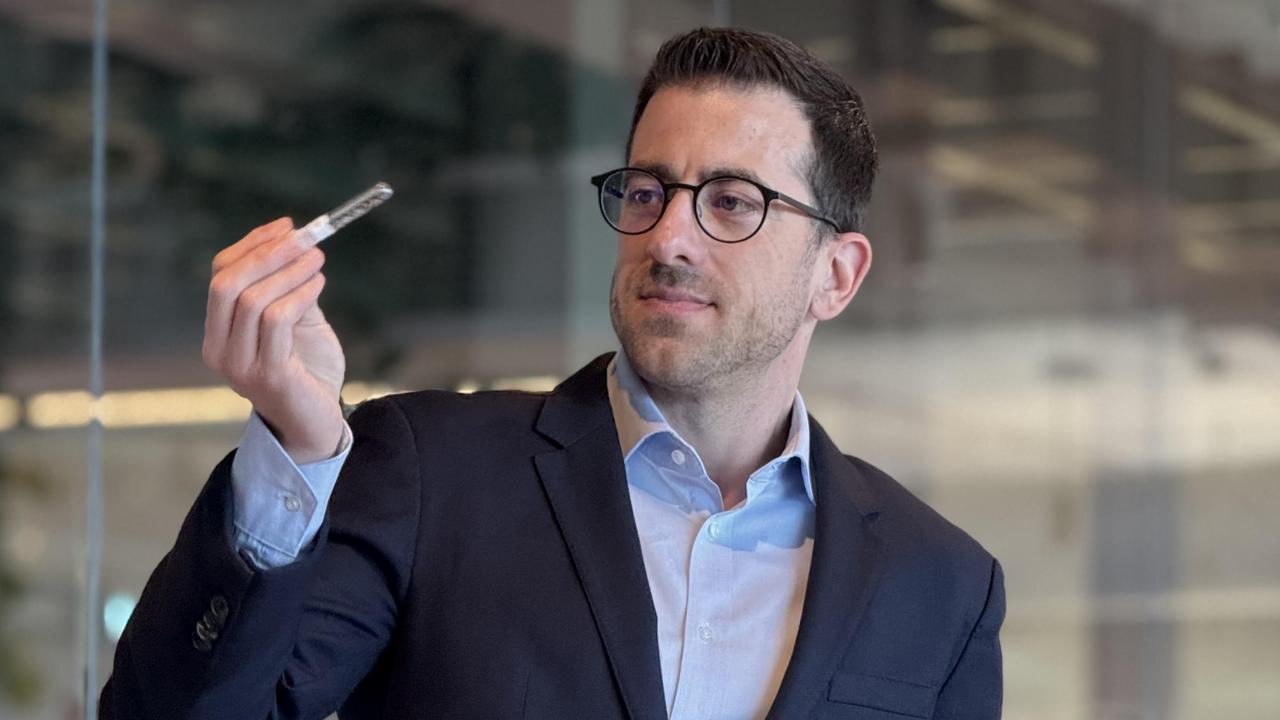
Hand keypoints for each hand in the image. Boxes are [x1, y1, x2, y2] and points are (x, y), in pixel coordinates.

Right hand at [203, 217, 346, 463]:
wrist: (317, 424)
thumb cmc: (306, 370)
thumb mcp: (296, 321)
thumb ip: (287, 287)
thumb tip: (293, 239)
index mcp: (218, 334)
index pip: (220, 276)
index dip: (252, 245)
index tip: (286, 226)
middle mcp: (220, 350)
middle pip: (227, 284)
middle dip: (266, 253)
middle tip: (304, 237)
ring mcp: (239, 365)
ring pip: (252, 300)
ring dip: (288, 271)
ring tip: (317, 259)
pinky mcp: (268, 375)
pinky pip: (277, 321)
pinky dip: (299, 294)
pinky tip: (318, 284)